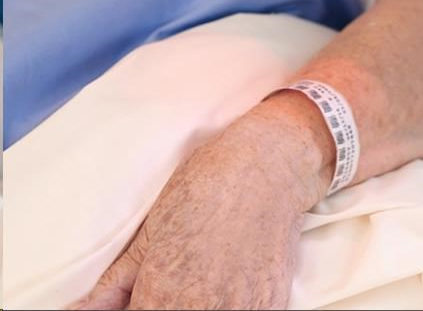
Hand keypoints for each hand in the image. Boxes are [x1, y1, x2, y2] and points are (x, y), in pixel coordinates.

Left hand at [72, 94, 333, 309]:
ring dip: (198, 304)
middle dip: (164, 303)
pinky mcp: (271, 306)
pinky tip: (229, 285)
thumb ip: (114, 285)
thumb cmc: (207, 186)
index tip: (143, 295)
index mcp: (161, 299)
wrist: (270, 164)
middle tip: (171, 283)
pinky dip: (232, 306)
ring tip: (201, 280)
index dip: (138, 307)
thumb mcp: (152, 230)